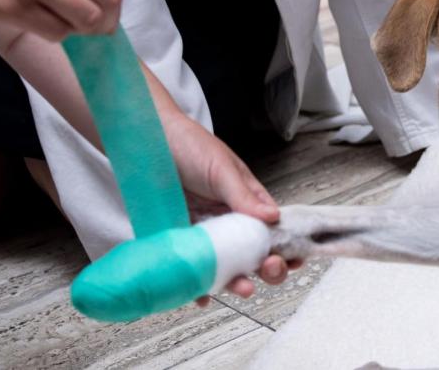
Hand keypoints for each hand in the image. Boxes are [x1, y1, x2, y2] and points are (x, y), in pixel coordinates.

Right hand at [0, 0, 121, 40]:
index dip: (112, 1)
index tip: (105, 10)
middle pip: (108, 1)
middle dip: (106, 19)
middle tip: (94, 26)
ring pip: (88, 20)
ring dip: (82, 29)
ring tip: (67, 23)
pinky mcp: (16, 7)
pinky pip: (58, 33)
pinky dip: (57, 34)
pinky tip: (42, 22)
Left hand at [164, 115, 300, 305]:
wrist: (144, 141)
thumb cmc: (189, 146)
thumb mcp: (222, 168)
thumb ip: (245, 195)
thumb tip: (273, 217)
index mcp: (247, 201)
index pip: (274, 229)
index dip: (287, 247)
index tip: (294, 261)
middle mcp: (229, 220)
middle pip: (254, 253)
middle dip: (267, 268)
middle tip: (269, 269)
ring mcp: (205, 233)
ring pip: (226, 266)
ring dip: (236, 281)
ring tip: (241, 288)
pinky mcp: (180, 240)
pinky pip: (192, 268)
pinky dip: (197, 286)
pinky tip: (201, 296)